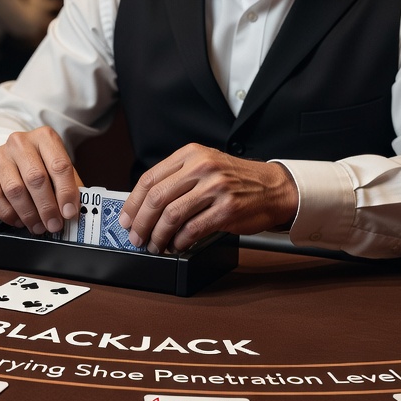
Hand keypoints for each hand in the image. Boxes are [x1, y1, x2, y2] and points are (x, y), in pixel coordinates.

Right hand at [0, 126, 82, 234]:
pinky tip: (19, 220)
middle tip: (54, 224)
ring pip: (15, 190)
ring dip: (29, 214)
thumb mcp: (57, 168)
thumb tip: (75, 211)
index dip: (66, 192)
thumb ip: (68, 186)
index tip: (69, 212)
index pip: (59, 165)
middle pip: (36, 178)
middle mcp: (20, 143)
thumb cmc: (39, 164)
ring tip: (38, 226)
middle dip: (47, 207)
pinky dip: (9, 214)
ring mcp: (0, 156)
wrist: (10, 156)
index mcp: (44, 138)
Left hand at [118, 143, 297, 253]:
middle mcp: (202, 167)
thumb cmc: (237, 180)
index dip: (132, 203)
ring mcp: (216, 188)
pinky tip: (176, 246)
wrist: (274, 187)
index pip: (149, 179)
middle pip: (157, 198)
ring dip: (158, 236)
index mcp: (191, 154)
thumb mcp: (205, 166)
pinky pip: (193, 229)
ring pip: (172, 215)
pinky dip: (179, 241)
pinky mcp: (227, 209)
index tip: (126, 219)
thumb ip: (176, 179)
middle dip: (141, 223)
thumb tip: (143, 207)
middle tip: (136, 237)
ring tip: (155, 245)